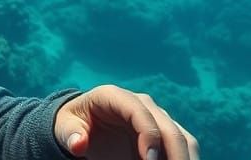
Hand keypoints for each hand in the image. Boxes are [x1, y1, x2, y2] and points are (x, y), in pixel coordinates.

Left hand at [55, 85, 198, 159]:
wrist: (86, 123)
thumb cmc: (74, 123)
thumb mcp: (65, 127)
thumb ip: (71, 134)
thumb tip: (79, 144)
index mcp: (115, 96)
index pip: (139, 111)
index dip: (148, 134)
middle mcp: (142, 104)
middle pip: (168, 127)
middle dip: (174, 154)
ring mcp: (156, 117)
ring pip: (183, 138)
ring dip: (184, 159)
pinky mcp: (165, 133)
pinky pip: (184, 148)